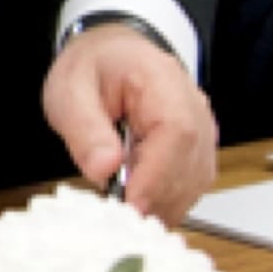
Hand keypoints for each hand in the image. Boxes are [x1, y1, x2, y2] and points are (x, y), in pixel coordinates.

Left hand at [46, 21, 217, 220]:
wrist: (111, 55)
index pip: (178, 134)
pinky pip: (189, 186)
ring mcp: (201, 131)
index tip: (129, 205)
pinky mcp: (197, 151)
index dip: (157, 177)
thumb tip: (105, 169)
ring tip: (121, 206)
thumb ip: (85, 129)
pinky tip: (137, 200)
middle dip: (154, 199)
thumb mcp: (71, 90)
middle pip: (190, 166)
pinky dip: (164, 201)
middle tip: (115, 216)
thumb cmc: (94, 68)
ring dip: (159, 204)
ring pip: (194, 183)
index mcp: (164, 82)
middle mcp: (193, 108)